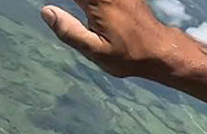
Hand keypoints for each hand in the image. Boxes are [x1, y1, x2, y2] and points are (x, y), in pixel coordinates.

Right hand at [39, 0, 192, 78]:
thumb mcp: (95, 51)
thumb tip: (46, 12)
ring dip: (82, 2)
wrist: (160, 50)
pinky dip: (90, 2)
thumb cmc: (129, 55)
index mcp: (98, 2)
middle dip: (74, 0)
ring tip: (82, 12)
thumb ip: (69, 31)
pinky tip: (87, 8)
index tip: (48, 7)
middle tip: (79, 16)